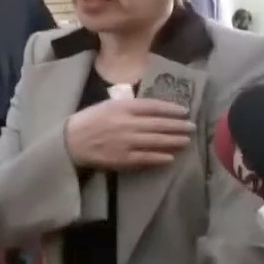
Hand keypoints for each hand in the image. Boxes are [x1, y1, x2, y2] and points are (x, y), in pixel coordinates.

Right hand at [65, 98, 192, 169]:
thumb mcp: (109, 104)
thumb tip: (153, 108)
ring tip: (186, 141)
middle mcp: (127, 123)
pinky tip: (171, 157)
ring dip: (174, 141)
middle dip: (178, 126)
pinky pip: (146, 158)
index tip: (184, 111)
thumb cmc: (90, 119)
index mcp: (123, 107)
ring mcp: (126, 142)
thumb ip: (130, 105)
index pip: (153, 106)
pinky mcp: (123, 159)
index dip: (171, 109)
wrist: (72, 141)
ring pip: (156, 141)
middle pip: (159, 124)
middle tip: (192, 126)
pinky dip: (159, 157)